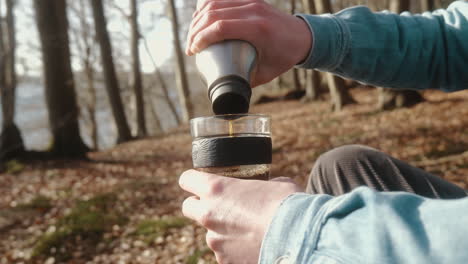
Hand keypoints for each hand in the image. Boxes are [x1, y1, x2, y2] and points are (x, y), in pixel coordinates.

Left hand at [179, 170, 301, 263]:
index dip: (193, 179)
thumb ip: (263, 184)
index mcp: (216, 189)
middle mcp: (209, 214)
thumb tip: (268, 186)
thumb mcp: (277, 183)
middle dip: (199, 206)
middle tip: (220, 206)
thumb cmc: (289, 205)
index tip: (201, 182)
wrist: (298, 239)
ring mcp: (215, 240)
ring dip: (222, 230)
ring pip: (210, 232)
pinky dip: (234, 249)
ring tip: (249, 230)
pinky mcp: (224, 261)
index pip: (186, 179)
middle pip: (188, 207)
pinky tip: (253, 245)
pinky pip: (224, 252)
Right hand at [186, 0, 311, 86]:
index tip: (193, 51)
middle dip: (195, 31)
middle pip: (213, 14)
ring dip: (198, 19)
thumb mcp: (266, 74)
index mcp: (258, 29)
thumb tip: (224, 91)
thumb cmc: (285, 56)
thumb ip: (245, 81)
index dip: (200, 38)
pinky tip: (200, 18)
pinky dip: (207, 7)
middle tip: (190, 48)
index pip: (220, 27)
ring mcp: (252, 1)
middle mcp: (254, 11)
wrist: (303, 36)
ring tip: (192, 36)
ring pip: (214, 3)